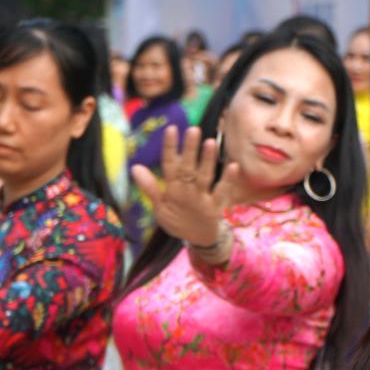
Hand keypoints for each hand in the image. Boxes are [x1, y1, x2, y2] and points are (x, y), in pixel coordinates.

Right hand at [130, 126, 240, 247]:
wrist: (198, 240)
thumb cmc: (178, 219)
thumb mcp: (159, 207)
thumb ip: (149, 187)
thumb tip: (135, 167)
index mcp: (172, 191)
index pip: (169, 166)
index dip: (170, 148)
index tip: (172, 129)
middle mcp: (187, 193)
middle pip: (188, 168)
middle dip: (190, 149)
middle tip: (193, 129)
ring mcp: (202, 199)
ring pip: (204, 177)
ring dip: (207, 160)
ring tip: (210, 142)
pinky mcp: (217, 207)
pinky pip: (223, 192)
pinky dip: (228, 180)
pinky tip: (234, 165)